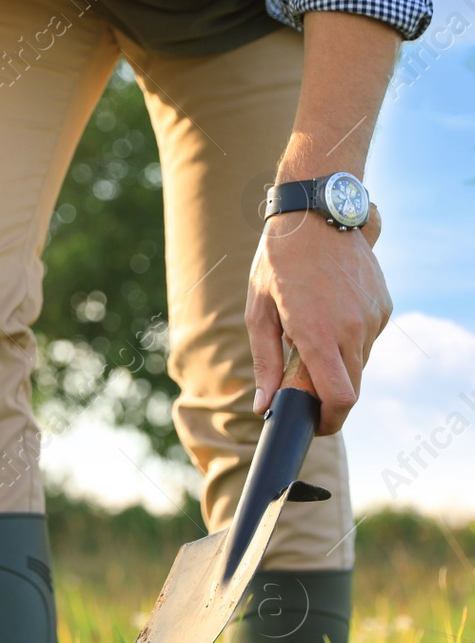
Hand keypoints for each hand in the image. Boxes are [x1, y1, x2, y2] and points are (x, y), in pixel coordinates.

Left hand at [246, 203, 388, 434]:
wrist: (316, 217)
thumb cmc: (277, 264)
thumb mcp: (259, 313)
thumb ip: (265, 363)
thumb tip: (264, 406)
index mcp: (317, 334)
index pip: (340, 397)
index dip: (330, 420)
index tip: (315, 425)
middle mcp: (352, 329)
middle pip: (351, 387)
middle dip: (330, 397)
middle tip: (303, 389)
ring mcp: (373, 317)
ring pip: (359, 363)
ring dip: (337, 364)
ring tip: (310, 336)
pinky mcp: (384, 306)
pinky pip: (367, 338)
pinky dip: (349, 340)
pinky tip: (329, 316)